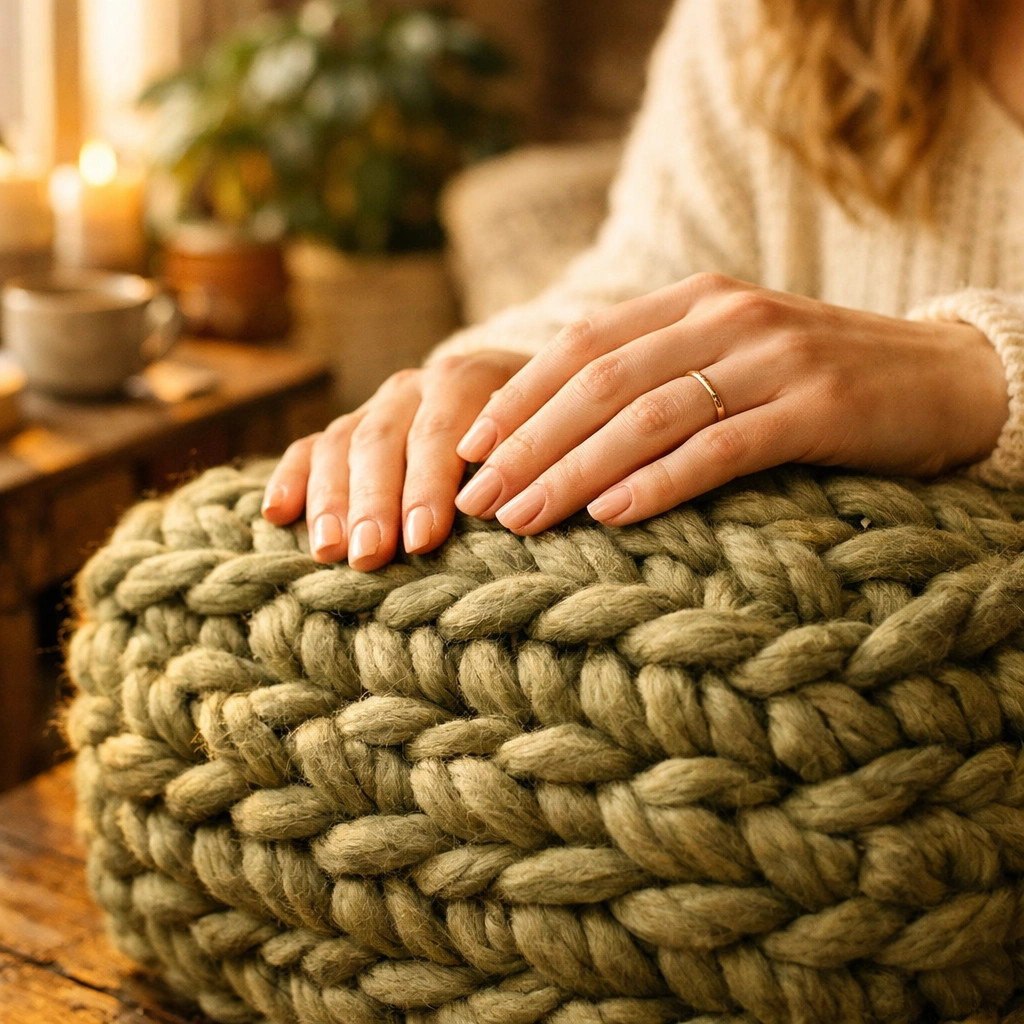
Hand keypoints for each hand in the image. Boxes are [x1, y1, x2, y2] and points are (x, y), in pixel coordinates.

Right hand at [262, 349, 530, 569]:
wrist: (527, 398)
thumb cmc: (546, 439)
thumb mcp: (557, 440)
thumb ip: (543, 467)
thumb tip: (529, 513)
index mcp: (472, 379)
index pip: (442, 428)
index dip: (430, 483)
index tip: (424, 538)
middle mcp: (419, 387)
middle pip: (385, 438)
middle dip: (376, 500)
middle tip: (371, 554)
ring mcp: (379, 407)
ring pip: (343, 444)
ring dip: (332, 499)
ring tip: (329, 552)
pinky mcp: (350, 430)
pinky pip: (311, 448)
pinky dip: (292, 479)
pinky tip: (276, 514)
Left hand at [453, 273, 1008, 533]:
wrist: (947, 376)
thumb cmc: (819, 378)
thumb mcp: (732, 356)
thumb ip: (659, 374)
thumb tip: (563, 435)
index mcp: (694, 300)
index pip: (582, 345)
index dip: (518, 398)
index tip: (469, 449)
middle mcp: (725, 317)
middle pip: (600, 382)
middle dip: (528, 444)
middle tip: (477, 498)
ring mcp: (773, 358)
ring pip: (648, 416)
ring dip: (575, 470)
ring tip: (523, 518)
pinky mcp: (816, 407)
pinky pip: (720, 448)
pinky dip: (659, 482)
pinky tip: (612, 515)